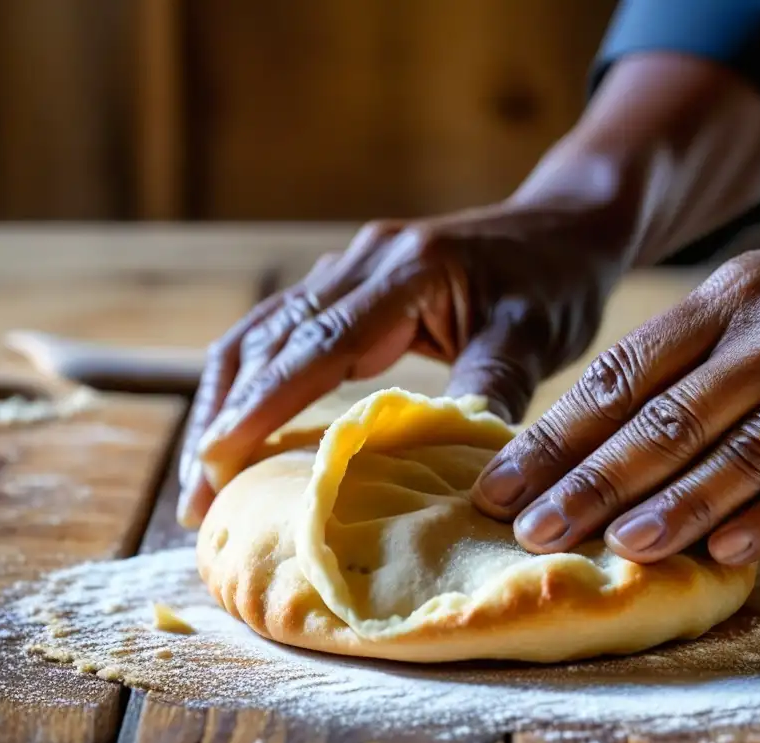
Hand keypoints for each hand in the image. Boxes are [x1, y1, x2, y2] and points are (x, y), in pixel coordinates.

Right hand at [178, 198, 632, 525]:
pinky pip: (285, 329)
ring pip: (264, 331)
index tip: (218, 461)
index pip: (320, 341)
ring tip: (201, 473)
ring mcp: (354, 266)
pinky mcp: (352, 284)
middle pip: (272, 336)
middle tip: (196, 496)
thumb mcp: (533, 339)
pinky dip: (253, 379)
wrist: (564, 229)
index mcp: (409, 269)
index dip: (264, 403)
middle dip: (227, 416)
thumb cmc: (556, 284)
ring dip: (226, 399)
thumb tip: (448, 473)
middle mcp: (366, 259)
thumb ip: (487, 392)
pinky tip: (238, 423)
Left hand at [471, 223, 759, 564]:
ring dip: (671, 502)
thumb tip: (612, 433)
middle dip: (586, 477)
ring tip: (614, 547)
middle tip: (527, 528)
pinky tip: (729, 550)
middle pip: (661, 415)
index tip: (500, 480)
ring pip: (735, 446)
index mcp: (726, 299)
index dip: (555, 433)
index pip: (620, 373)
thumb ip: (698, 359)